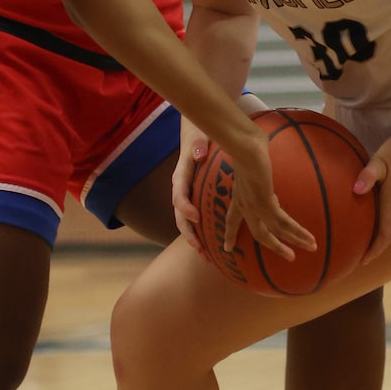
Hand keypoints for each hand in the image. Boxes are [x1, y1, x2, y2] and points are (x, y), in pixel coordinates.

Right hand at [171, 124, 209, 259]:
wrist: (195, 132)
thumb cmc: (199, 133)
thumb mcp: (198, 135)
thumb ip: (197, 144)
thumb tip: (198, 154)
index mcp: (181, 174)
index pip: (179, 194)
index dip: (186, 207)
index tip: (196, 217)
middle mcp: (181, 188)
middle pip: (180, 215)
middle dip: (188, 233)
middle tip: (200, 249)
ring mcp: (187, 194)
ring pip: (185, 221)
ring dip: (194, 239)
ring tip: (205, 257)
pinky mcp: (194, 198)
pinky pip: (194, 218)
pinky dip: (200, 233)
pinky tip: (210, 247)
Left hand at [223, 124, 316, 260]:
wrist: (246, 146)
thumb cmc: (246, 145)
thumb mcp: (249, 161)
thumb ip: (256, 169)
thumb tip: (265, 166)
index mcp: (238, 196)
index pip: (232, 219)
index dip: (230, 233)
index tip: (227, 248)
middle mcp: (245, 205)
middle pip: (258, 233)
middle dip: (273, 245)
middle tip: (288, 256)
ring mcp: (255, 206)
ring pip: (275, 231)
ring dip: (294, 241)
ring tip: (311, 248)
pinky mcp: (266, 204)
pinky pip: (284, 223)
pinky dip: (298, 232)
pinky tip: (311, 239)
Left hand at [353, 130, 390, 261]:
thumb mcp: (379, 162)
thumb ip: (368, 176)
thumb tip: (356, 190)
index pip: (383, 236)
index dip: (373, 251)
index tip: (361, 262)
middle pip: (385, 235)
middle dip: (372, 247)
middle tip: (354, 255)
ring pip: (389, 225)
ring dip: (377, 235)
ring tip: (360, 239)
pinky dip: (380, 223)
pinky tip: (369, 216)